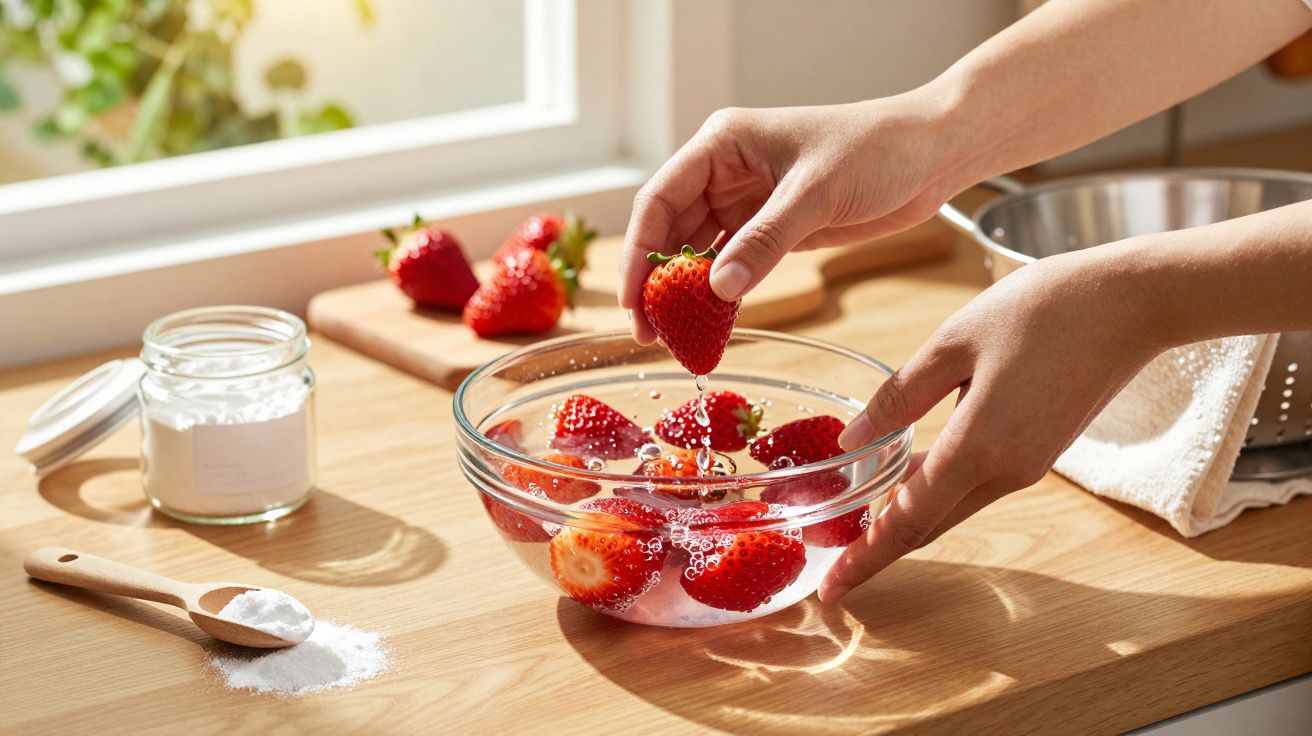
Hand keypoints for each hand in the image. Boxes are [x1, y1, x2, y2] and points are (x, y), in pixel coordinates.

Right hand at [618, 96, 959, 342]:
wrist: (932, 153)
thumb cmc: (876, 149)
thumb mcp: (815, 194)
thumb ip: (765, 242)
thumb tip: (718, 290)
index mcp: (721, 144)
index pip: (659, 200)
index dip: (638, 253)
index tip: (633, 302)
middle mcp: (725, 171)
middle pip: (670, 231)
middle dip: (657, 282)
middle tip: (650, 334)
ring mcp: (747, 200)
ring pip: (698, 252)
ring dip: (686, 294)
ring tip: (676, 338)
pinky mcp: (773, 228)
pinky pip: (733, 265)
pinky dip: (720, 295)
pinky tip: (711, 326)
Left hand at [818, 246, 1169, 601]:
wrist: (1131, 304)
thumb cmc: (1042, 310)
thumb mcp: (952, 343)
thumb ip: (900, 397)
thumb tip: (852, 439)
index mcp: (979, 448)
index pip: (908, 522)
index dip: (864, 558)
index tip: (830, 589)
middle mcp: (1006, 472)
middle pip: (927, 527)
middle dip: (875, 550)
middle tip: (827, 562)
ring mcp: (1026, 467)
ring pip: (950, 508)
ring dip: (903, 521)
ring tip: (852, 521)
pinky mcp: (1037, 452)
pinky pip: (974, 486)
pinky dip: (933, 493)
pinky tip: (902, 477)